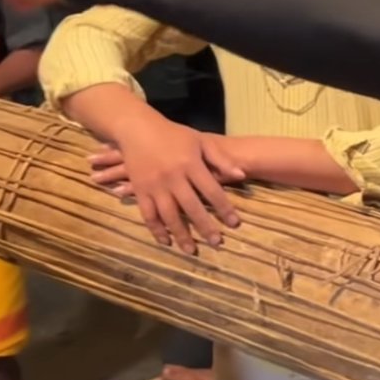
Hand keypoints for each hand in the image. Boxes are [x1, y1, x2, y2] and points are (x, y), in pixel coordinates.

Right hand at [88, 119, 245, 254]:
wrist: (137, 129)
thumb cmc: (173, 135)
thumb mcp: (200, 142)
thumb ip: (221, 160)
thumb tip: (241, 175)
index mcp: (191, 165)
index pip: (212, 191)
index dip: (224, 209)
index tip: (234, 224)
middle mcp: (173, 178)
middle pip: (192, 207)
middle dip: (205, 227)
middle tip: (217, 243)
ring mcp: (154, 186)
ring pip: (169, 215)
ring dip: (181, 234)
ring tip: (191, 250)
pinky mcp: (139, 191)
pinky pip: (148, 214)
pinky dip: (156, 230)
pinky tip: (166, 241)